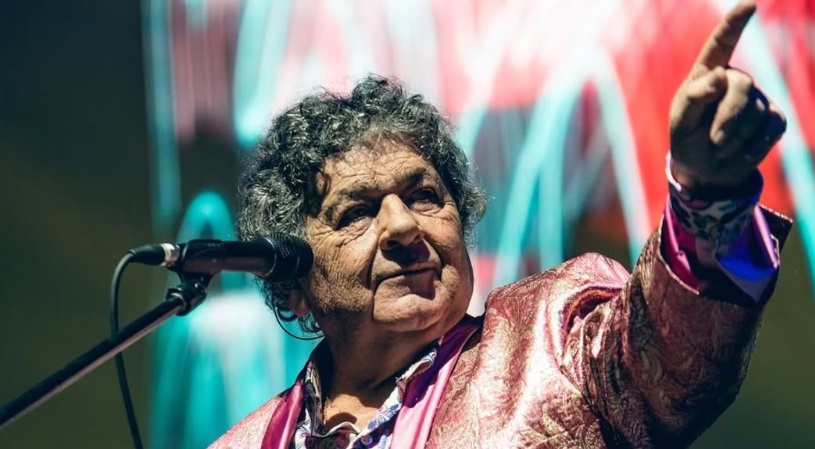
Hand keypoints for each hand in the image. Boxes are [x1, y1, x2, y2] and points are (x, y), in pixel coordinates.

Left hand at [669, 1, 785, 193]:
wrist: (706, 169)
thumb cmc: (688, 139)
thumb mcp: (681, 122)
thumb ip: (694, 98)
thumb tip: (719, 75)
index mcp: (707, 74)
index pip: (721, 43)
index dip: (734, 23)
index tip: (749, 4)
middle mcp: (736, 80)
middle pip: (742, 86)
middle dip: (727, 117)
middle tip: (714, 141)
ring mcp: (759, 97)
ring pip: (755, 112)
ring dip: (734, 137)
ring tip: (719, 146)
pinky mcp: (774, 118)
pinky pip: (769, 130)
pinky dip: (750, 147)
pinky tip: (738, 151)